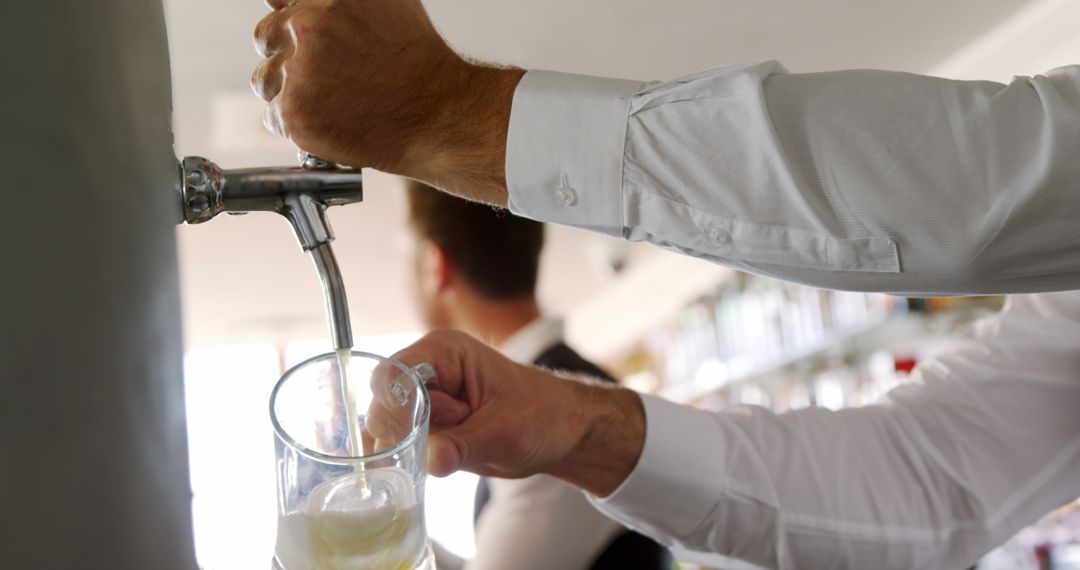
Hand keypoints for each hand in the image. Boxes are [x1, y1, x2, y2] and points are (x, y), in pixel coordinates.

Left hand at [251, 0, 521, 203]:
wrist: (439, 116)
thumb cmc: (419, 62)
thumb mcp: (389, 2)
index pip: (280, 1)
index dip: (291, 19)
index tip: (299, 37)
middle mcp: (307, 27)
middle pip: (265, 36)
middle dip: (287, 54)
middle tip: (324, 75)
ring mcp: (298, 71)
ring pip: (264, 79)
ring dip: (287, 90)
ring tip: (330, 101)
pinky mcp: (294, 114)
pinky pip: (273, 116)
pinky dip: (297, 123)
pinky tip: (331, 121)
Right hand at [370, 330, 646, 495]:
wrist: (563, 432)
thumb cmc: (543, 415)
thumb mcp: (505, 431)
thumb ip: (464, 445)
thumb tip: (432, 461)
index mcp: (444, 351)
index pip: (393, 375)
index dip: (395, 409)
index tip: (412, 439)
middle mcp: (427, 370)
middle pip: (384, 404)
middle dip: (409, 434)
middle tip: (451, 444)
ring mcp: (425, 400)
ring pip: (389, 429)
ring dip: (412, 451)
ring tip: (454, 453)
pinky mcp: (428, 426)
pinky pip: (400, 444)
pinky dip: (410, 461)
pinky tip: (437, 464)